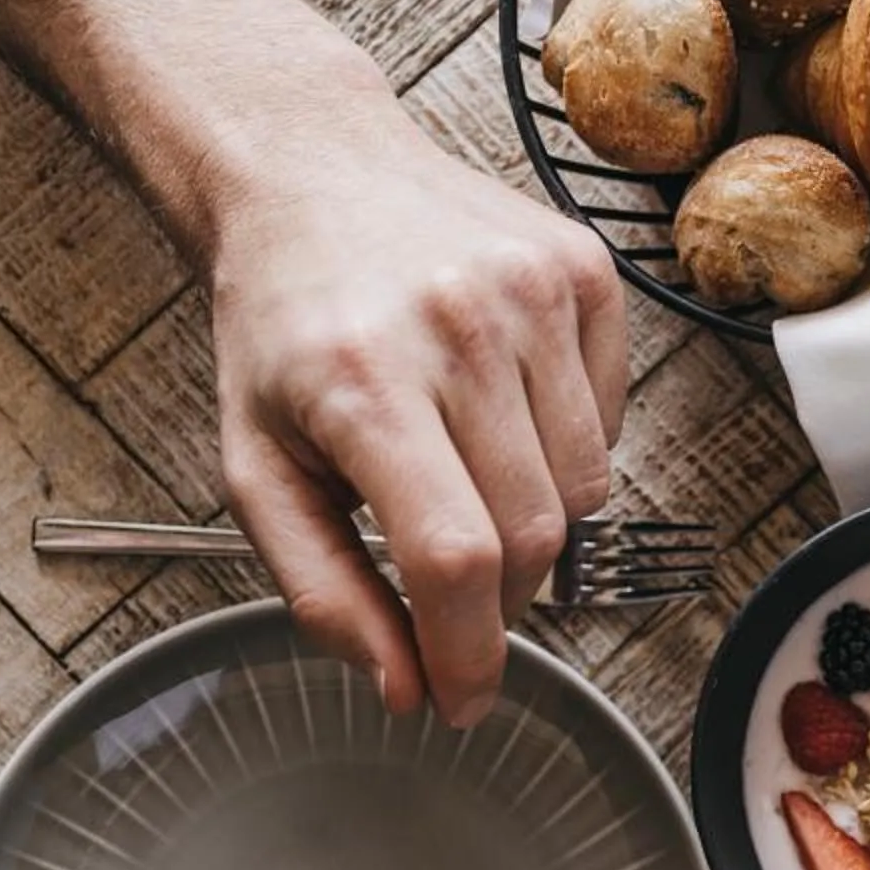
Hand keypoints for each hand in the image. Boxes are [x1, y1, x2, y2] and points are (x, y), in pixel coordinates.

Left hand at [208, 134, 627, 727]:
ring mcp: (535, 294)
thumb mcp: (256, 464)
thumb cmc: (284, 322)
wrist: (311, 170)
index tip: (463, 699)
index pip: (454, 557)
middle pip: (532, 535)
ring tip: (475, 485)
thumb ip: (323, 589)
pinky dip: (570, 449)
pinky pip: (612, 422)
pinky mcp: (586, 276)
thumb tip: (406, 687)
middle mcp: (459, 327)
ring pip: (586, 490)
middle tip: (459, 590)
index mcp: (362, 380)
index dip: (469, 652)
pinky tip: (507, 413)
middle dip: (502, 597)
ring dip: (540, 525)